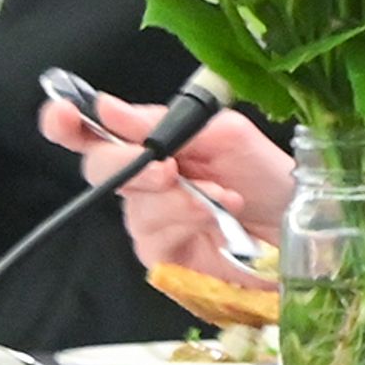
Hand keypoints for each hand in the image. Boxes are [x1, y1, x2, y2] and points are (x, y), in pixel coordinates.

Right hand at [39, 86, 295, 284]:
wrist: (299, 224)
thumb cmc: (267, 178)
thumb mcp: (227, 135)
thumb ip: (170, 123)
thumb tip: (110, 110)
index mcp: (157, 144)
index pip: (96, 133)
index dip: (69, 125)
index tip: (64, 116)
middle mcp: (144, 181)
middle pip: (100, 169)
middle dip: (127, 166)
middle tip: (167, 169)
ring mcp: (149, 219)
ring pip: (134, 205)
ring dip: (178, 198)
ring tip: (222, 196)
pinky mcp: (161, 254)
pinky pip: (155, 235)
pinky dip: (186, 221)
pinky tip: (215, 216)